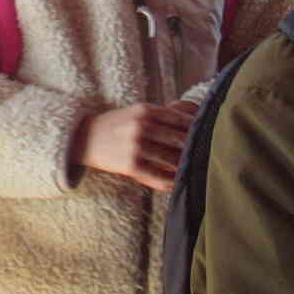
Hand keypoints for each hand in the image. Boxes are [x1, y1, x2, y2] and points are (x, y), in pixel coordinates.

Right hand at [73, 99, 199, 192]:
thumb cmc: (115, 125)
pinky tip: (178, 183)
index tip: (209, 135)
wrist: (84, 139)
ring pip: (171, 159)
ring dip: (185, 166)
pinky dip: (170, 181)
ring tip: (197, 170)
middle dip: (194, 148)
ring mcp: (136, 146)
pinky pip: (158, 176)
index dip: (196, 128)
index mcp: (145, 110)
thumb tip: (192, 117)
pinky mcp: (130, 165)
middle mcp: (141, 126)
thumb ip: (161, 115)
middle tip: (208, 155)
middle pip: (179, 139)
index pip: (180, 119)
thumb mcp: (135, 112)